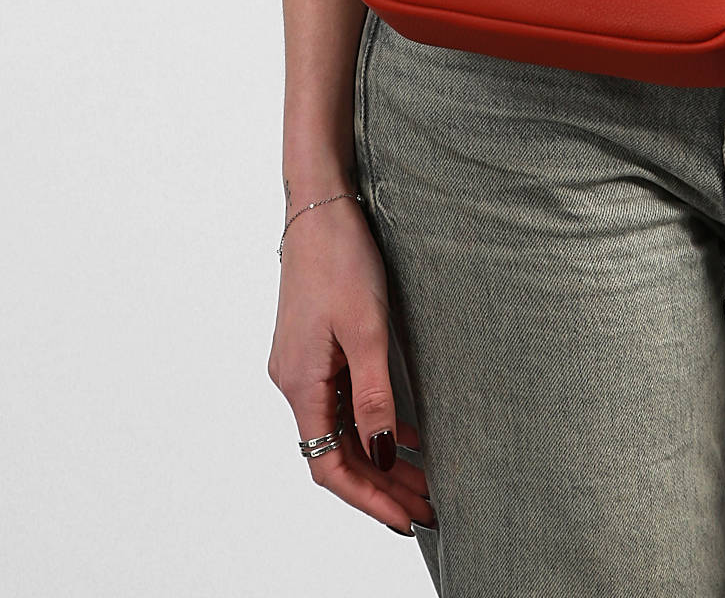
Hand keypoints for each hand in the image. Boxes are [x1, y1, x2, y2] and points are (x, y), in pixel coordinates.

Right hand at [268, 195, 434, 536]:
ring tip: (424, 480)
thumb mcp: (366, 328)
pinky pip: (343, 402)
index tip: (405, 519)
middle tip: (428, 506)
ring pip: (342, 429)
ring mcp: (304, 364)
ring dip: (379, 458)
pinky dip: (373, 424)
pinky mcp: (317, 348)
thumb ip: (374, 393)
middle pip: (336, 453)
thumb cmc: (341, 258)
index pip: (328, 465)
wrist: (320, 206)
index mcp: (299, 383)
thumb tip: (381, 454)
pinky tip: (405, 435)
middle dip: (381, 486)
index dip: (367, 498)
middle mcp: (294, 381)